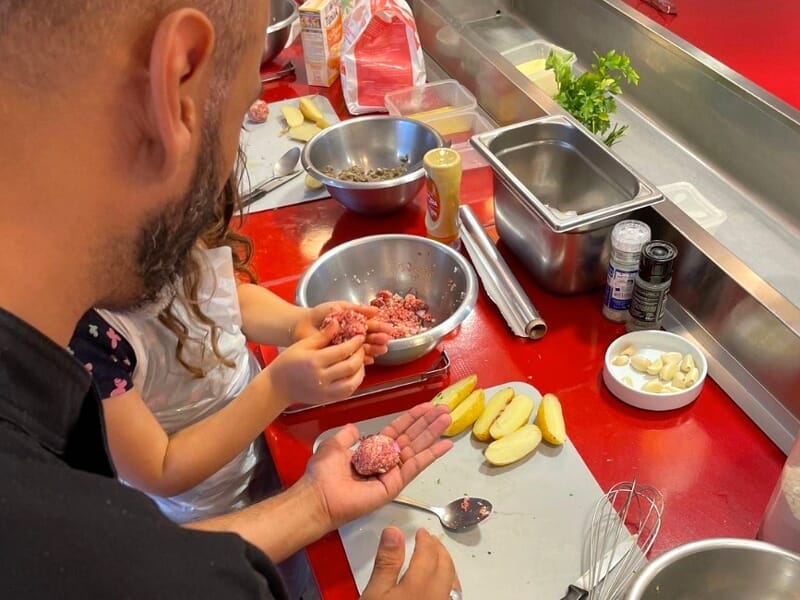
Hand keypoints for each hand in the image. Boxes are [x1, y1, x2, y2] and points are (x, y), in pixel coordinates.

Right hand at [266, 320, 367, 403]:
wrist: (277, 387)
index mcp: (314, 361)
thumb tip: (337, 323)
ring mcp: (324, 391)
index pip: (342, 351)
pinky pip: (347, 392)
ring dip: (361, 370)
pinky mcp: (326, 399)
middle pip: (350, 367)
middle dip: (360, 355)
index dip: (355, 343)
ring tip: (359, 360)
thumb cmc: (287, 364)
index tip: (360, 337)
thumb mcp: (302, 344)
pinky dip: (355, 382)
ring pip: (352, 382)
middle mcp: (321, 377)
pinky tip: (354, 373)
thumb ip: (322, 335)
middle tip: (361, 347)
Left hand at [294, 301, 392, 364]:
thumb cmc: (320, 314)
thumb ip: (357, 309)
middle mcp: (353, 336)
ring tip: (382, 350)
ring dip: (374, 350)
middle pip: (370, 339)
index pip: (370, 326)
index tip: (388, 329)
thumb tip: (376, 311)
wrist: (302, 324)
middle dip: (379, 339)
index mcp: (355, 323)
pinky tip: (369, 360)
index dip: (380, 328)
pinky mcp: (339, 357)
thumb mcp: (340, 307)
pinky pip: (352, 360)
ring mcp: (346, 347)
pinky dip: (362, 361)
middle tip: (386, 340)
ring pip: (363, 350)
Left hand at [302, 402, 452, 528]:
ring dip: (433, 433)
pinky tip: (445, 444)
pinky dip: (431, 455)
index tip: (427, 407)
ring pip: (417, 449)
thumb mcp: (334, 445)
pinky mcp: (395, 485)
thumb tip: (354, 428)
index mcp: (372, 450)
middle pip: (411, 437)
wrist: (319, 497)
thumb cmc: (323, 473)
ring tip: (448, 418)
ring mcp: (392, 473)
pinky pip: (415, 466)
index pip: (397, 431)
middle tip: (445, 409)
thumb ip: (347, 436)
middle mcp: (385, 460)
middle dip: (427, 422)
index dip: (412, 418)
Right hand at [361, 527, 459, 599]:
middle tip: (429, 540)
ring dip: (447, 565)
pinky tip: (441, 584)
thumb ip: (386, 563)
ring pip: (454, 581)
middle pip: (446, 565)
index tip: (421, 532)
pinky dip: (449, 581)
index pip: (429, 554)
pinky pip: (453, 594)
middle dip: (439, 549)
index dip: (425, 540)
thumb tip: (394, 531)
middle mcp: (438, 595)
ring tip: (437, 557)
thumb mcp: (375, 593)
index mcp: (421, 584)